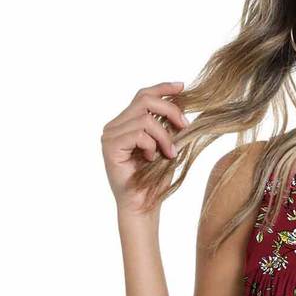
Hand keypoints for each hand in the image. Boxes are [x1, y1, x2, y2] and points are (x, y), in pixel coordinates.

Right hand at [101, 81, 189, 214]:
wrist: (143, 208)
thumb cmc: (155, 182)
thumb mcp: (167, 148)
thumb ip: (170, 127)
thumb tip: (184, 105)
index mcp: (126, 124)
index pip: (143, 96)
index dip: (163, 88)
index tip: (183, 87)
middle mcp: (115, 126)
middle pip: (144, 99)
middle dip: (170, 110)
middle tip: (186, 127)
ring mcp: (110, 135)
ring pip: (145, 118)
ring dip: (164, 136)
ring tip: (169, 154)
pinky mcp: (110, 146)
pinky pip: (139, 133)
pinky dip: (152, 145)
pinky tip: (153, 159)